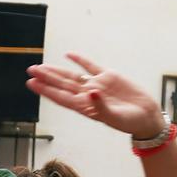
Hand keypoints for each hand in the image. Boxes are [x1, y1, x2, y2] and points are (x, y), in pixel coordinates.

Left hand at [26, 54, 166, 139]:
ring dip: (57, 71)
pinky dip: (79, 60)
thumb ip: (101, 106)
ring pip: (72, 75)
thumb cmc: (129, 122)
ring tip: (41, 66)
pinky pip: (90, 66)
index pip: (61, 97)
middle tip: (30, 70)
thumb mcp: (114, 117)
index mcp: (85, 107)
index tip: (31, 83)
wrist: (146, 116)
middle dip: (46, 77)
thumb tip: (90, 91)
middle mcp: (87, 95)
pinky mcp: (108, 77)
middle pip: (62, 84)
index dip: (46, 90)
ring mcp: (97, 85)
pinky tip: (68, 55)